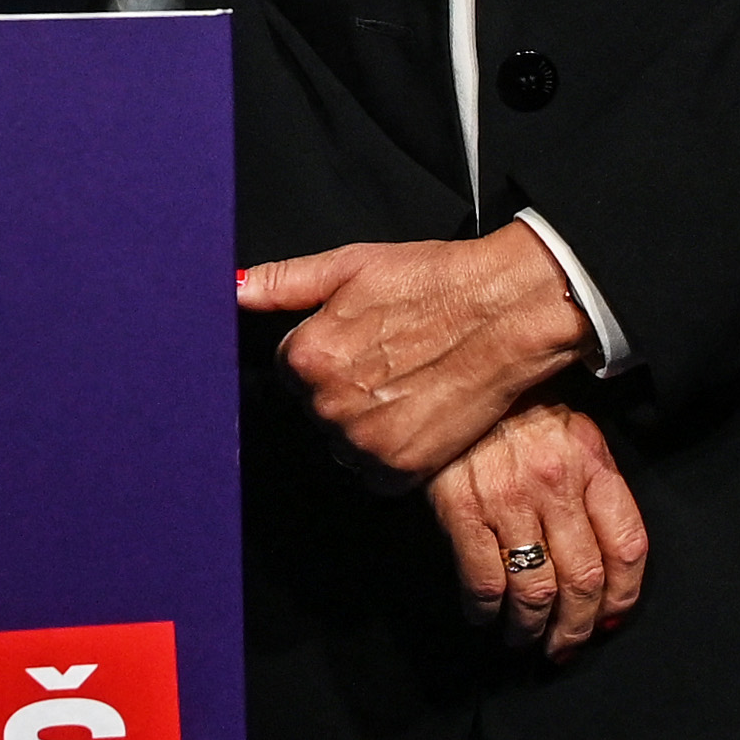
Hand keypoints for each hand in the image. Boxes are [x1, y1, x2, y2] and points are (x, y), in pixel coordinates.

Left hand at [233, 223, 597, 482]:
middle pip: (315, 408)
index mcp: (307, 356)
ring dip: (364, 424)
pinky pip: (374, 474)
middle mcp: (329, 405)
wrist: (505, 312)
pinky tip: (416, 416)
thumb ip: (285, 283)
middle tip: (388, 362)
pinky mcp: (402, 470)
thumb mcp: (351, 265)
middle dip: (342, 389)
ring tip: (406, 386)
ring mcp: (365, 442)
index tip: (358, 341)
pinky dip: (390, 454)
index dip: (325, 353)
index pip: (290, 369)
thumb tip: (233, 290)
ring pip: (342, 443)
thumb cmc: (434, 282)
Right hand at [423, 404, 640, 658]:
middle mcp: (556, 484)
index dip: (624, 595)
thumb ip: (596, 488)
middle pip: (583, 580)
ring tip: (525, 638)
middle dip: (576, 627)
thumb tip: (607, 564)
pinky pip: (484, 579)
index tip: (610, 618)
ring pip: (535, 590)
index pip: (627, 546)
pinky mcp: (461, 507)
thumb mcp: (574, 434)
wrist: (456, 373)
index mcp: (592, 464)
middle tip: (565, 646)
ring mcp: (508, 498)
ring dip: (531, 628)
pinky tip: (486, 615)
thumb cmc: (519, 412)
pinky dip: (486, 610)